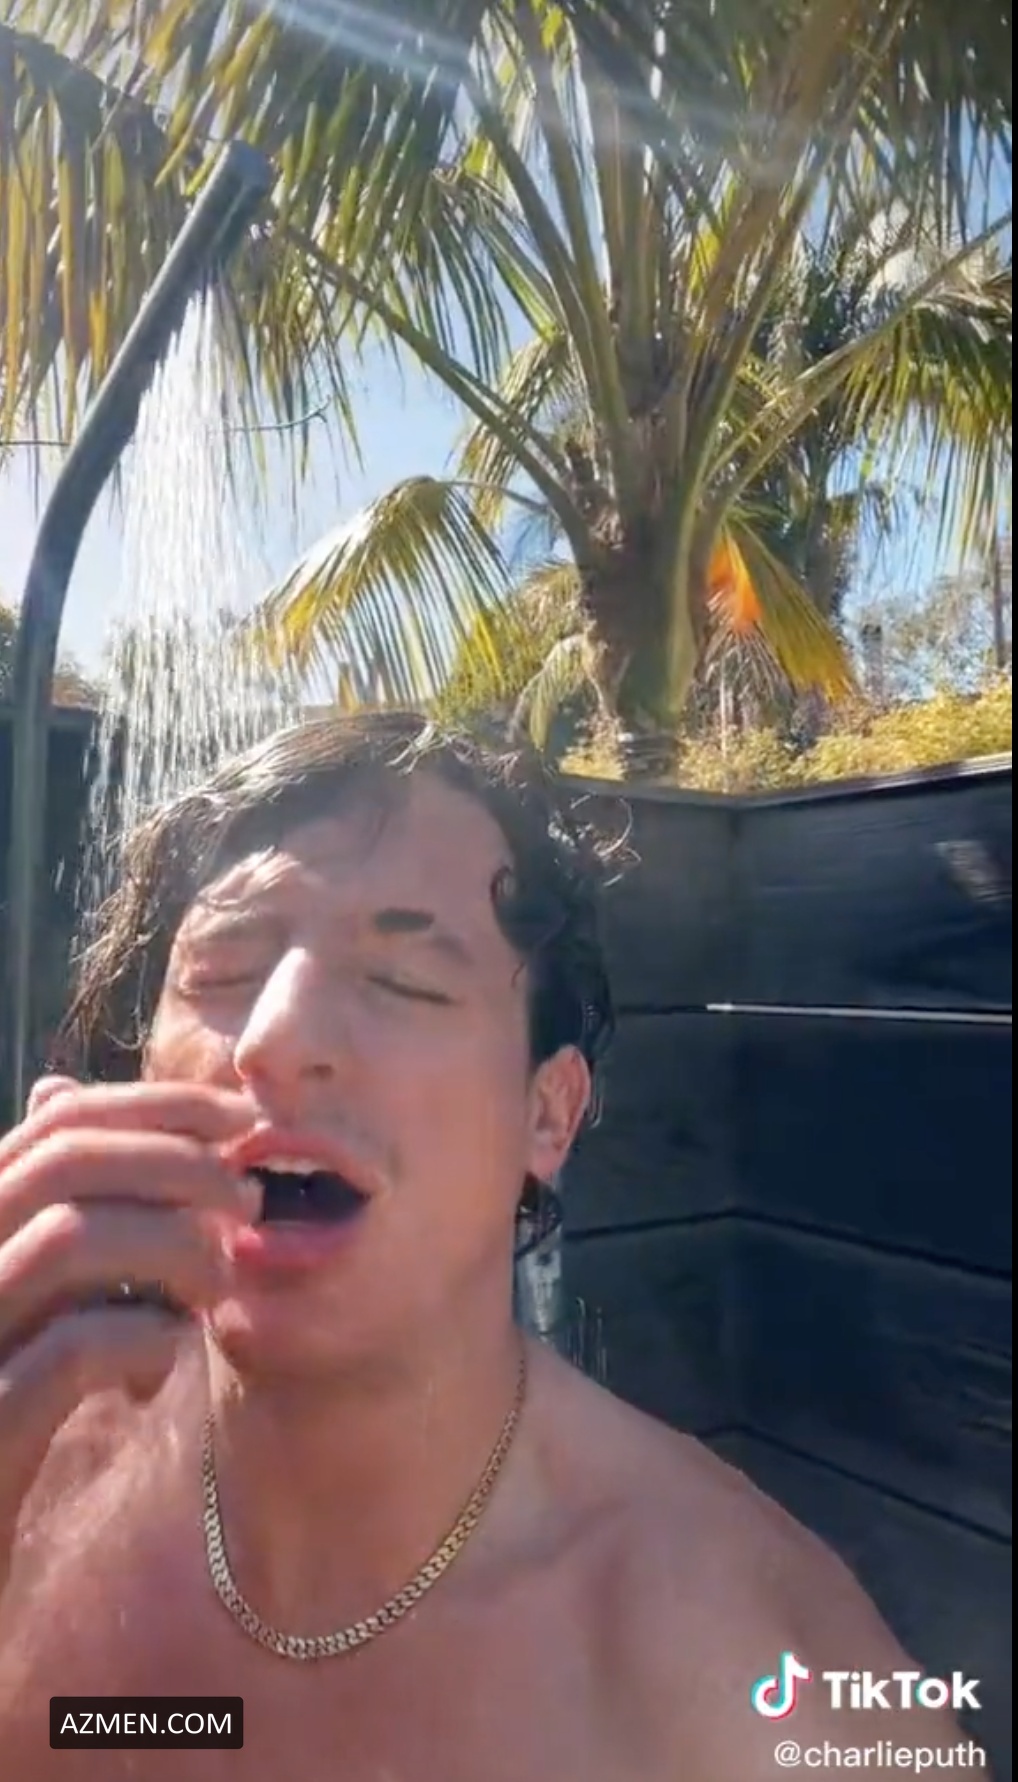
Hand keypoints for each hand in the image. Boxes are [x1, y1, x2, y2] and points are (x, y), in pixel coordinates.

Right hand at [0, 1076, 259, 1593]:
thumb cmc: (1, 1406)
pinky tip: (163, 1361)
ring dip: (171, 1245)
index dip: (159, 1108)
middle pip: (62, 1163)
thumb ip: (49, 1206)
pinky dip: (146, 1337)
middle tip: (247, 1200)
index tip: (245, 1121)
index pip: (58, 1124)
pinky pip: (74, 1349)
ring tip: (216, 1282)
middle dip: (177, 1163)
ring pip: (68, 1238)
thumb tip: (57, 1085)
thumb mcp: (26, 1295)